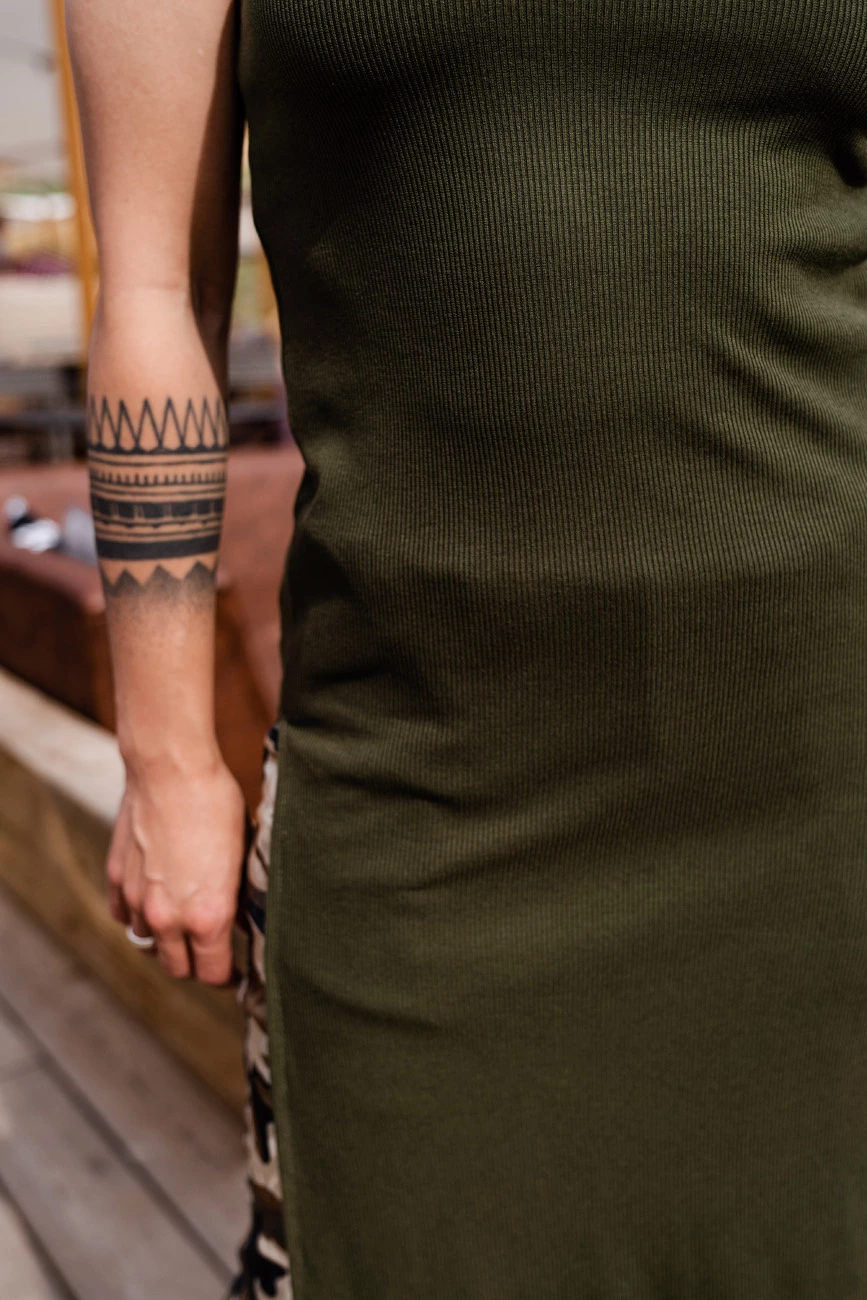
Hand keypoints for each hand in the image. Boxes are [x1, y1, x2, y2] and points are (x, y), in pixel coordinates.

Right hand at [106, 754, 245, 984]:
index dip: (227, 976)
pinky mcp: (116, 878)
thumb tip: (240, 922)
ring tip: (181, 922)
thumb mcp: (243, 855)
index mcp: (207, 917)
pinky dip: (136, 915)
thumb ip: (239, 898)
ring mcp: (137, 900)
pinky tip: (153, 900)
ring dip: (164, 939)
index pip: (213, 975)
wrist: (171, 769)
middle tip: (209, 951)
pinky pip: (123, 915)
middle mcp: (167, 917)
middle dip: (195, 964)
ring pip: (147, 943)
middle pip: (177, 969)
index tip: (234, 971)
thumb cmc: (217, 804)